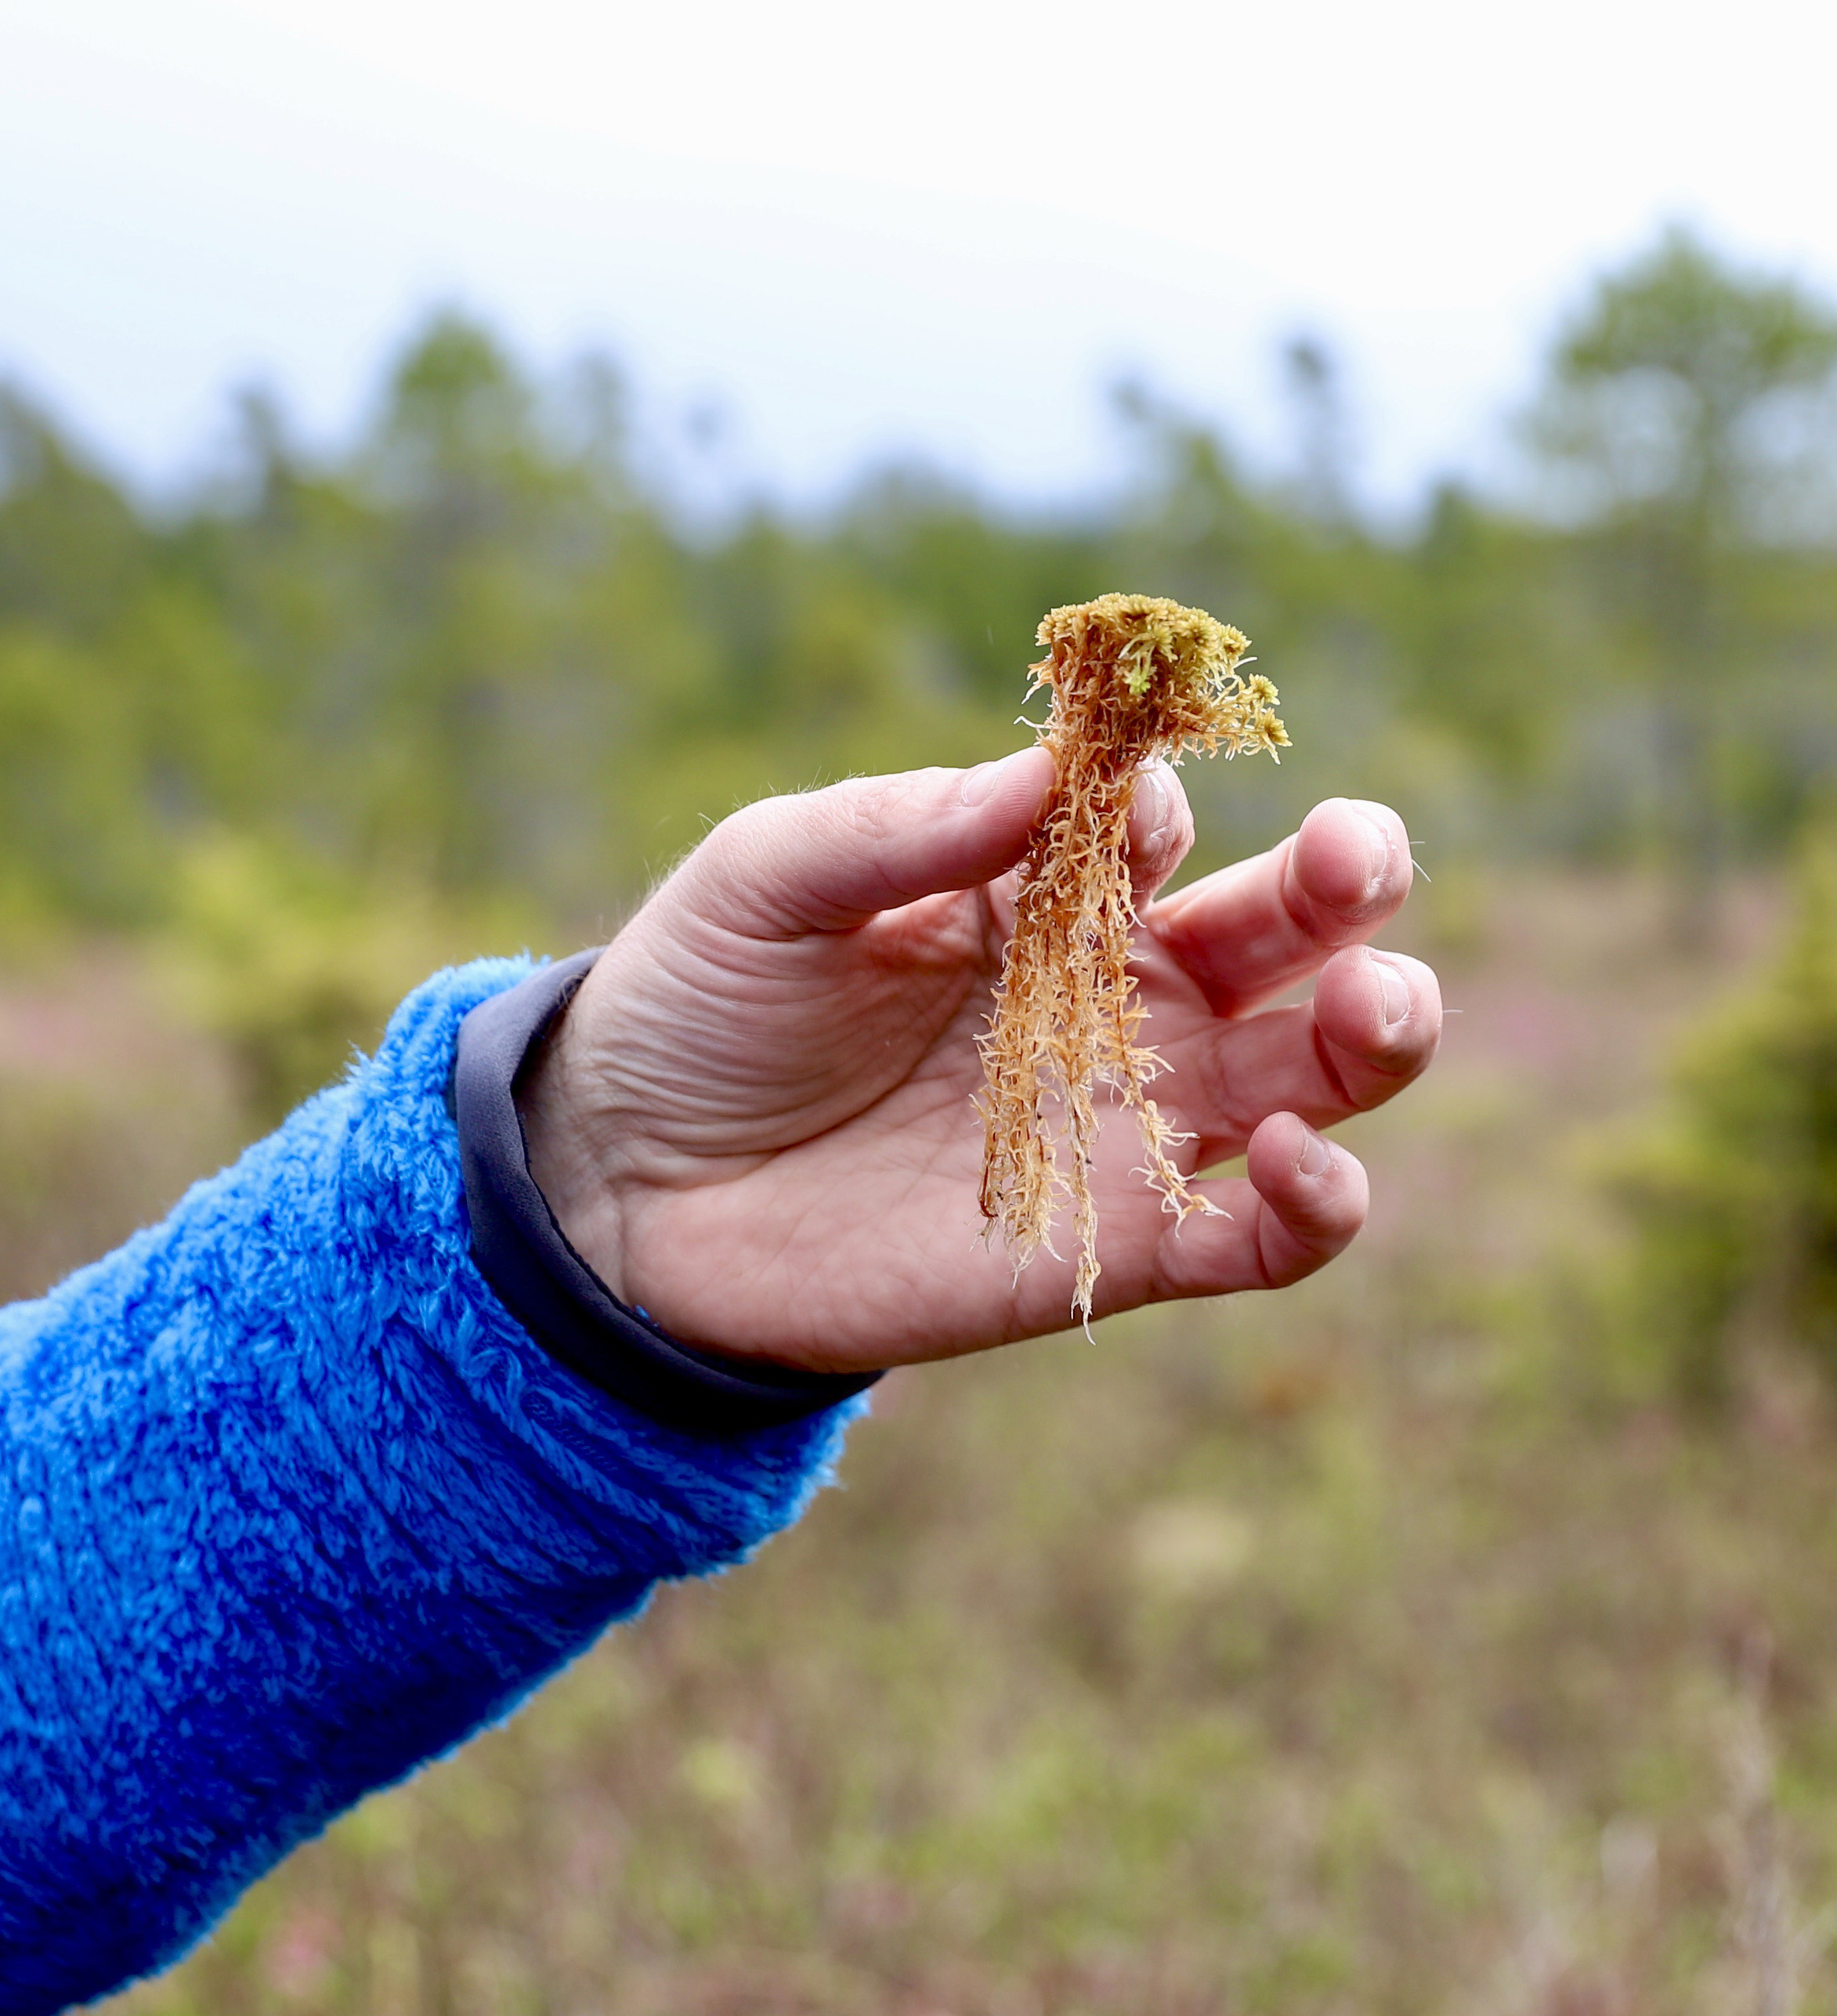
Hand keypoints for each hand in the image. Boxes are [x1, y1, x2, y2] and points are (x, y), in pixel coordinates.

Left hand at [519, 750, 1440, 1370]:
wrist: (632, 1191)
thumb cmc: (699, 1009)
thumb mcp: (769, 884)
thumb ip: (901, 827)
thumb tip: (1047, 768)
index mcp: (1040, 890)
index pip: (1155, 820)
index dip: (1156, 796)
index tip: (1112, 799)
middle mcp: (1114, 996)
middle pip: (1287, 931)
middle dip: (1348, 879)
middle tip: (1351, 856)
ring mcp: (1131, 1122)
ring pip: (1320, 1072)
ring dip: (1383, 1028)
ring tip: (1373, 1001)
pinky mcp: (1123, 1247)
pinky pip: (1267, 1239)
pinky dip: (1322, 1204)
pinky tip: (1297, 1158)